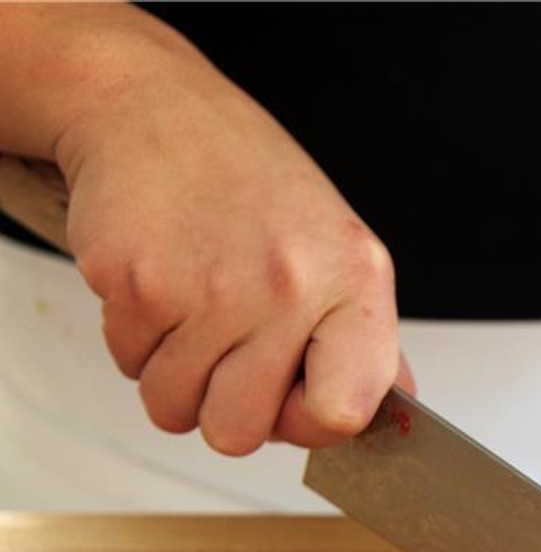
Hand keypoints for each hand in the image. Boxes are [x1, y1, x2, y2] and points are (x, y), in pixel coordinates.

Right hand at [53, 14, 406, 453]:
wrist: (154, 110)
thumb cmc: (252, 185)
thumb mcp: (342, 251)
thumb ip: (366, 342)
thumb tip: (394, 414)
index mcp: (355, 284)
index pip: (342, 413)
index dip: (308, 423)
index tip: (292, 397)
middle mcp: (290, 288)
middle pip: (239, 433)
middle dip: (224, 408)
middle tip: (228, 353)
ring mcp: (210, 289)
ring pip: (174, 410)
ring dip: (175, 377)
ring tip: (193, 314)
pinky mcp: (137, 284)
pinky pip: (128, 365)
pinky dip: (136, 339)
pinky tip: (160, 285)